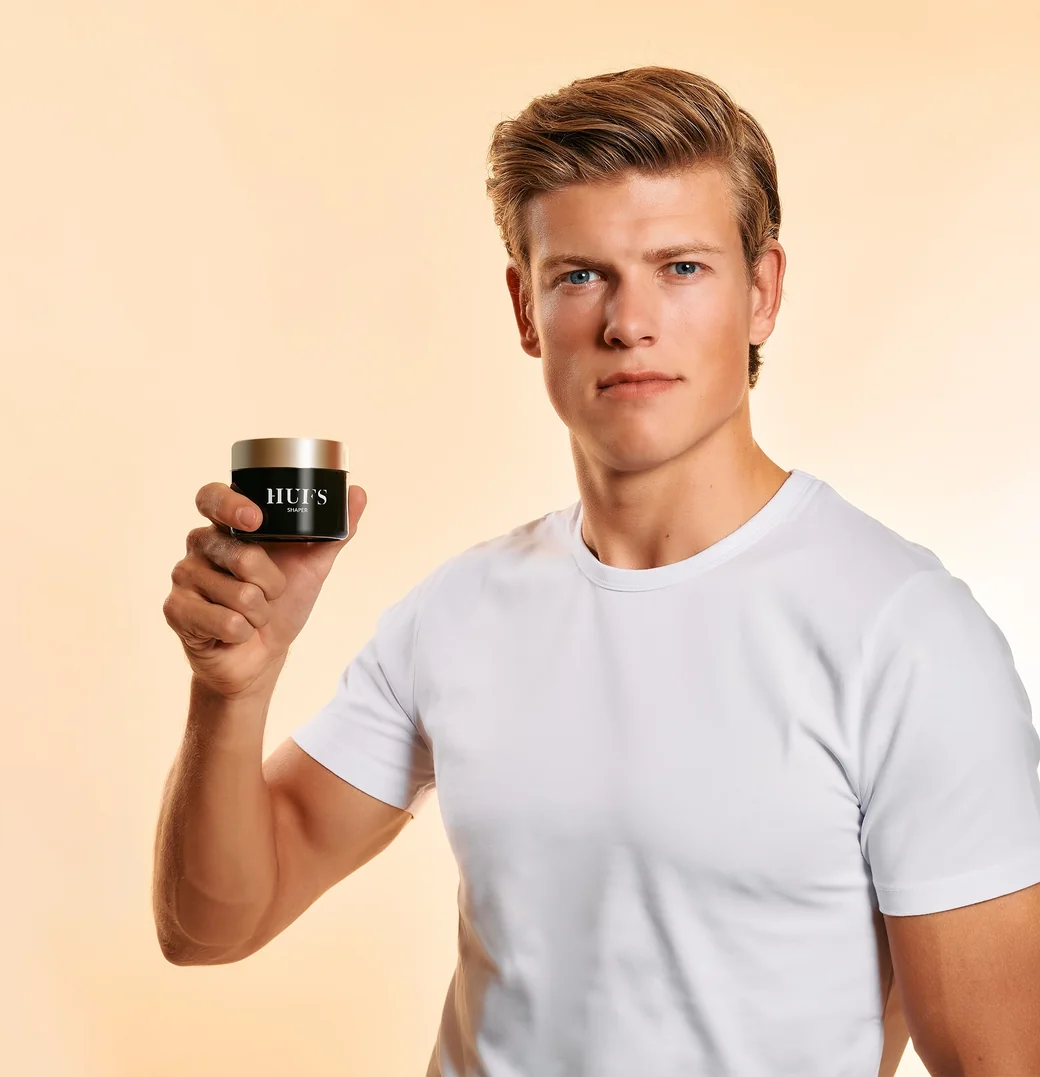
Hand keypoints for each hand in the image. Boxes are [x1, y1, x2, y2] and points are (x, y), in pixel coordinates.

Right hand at [162, 482, 367, 699]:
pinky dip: (243, 632)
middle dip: (271, 584)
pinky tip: (236, 633)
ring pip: (238, 593)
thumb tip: (357, 492)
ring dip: (259, 612)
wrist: (262, 655)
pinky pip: (225, 621)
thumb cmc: (282, 604)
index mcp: (226, 526)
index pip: (212, 498)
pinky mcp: (176, 610)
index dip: (230, 505)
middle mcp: (200, 545)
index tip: (255, 519)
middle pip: (240, 555)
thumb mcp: (312, 566)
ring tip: (252, 614)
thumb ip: (333, 531)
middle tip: (271, 593)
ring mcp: (184, 576)